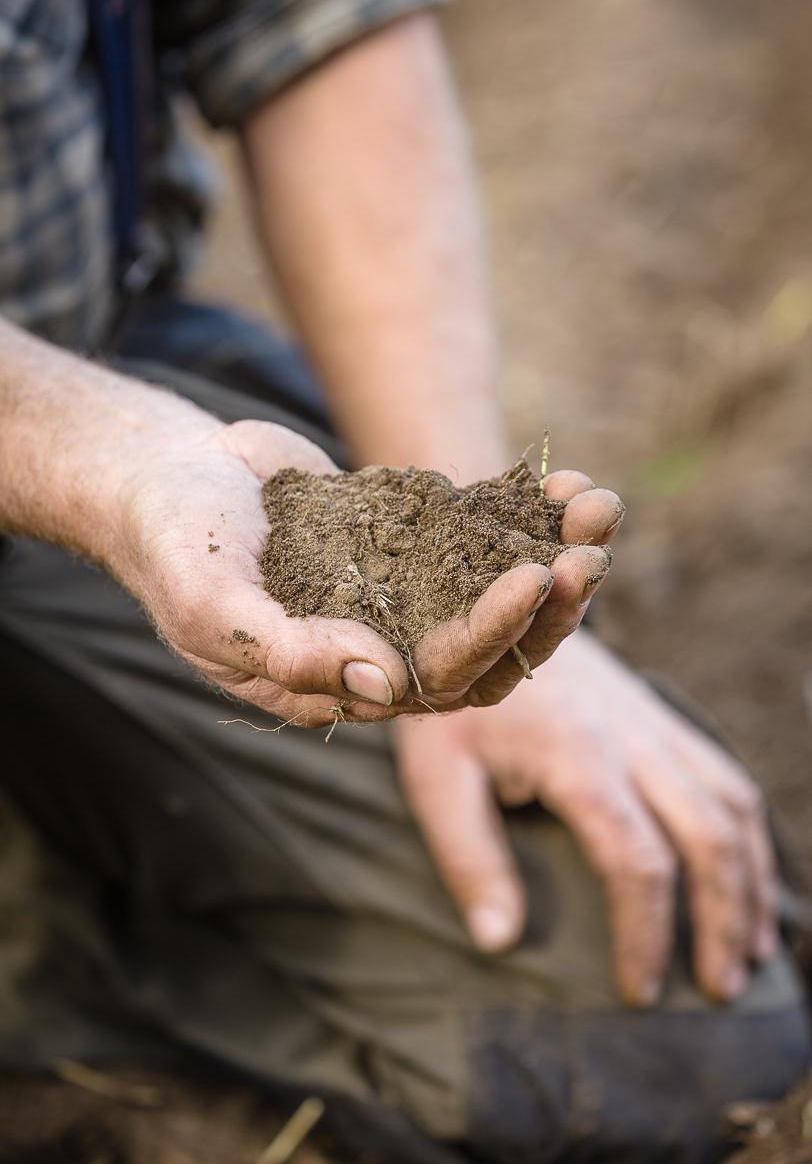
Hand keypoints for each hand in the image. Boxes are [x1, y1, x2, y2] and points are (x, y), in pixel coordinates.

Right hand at [117, 424, 621, 726]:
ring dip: (558, 554)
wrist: (169, 476)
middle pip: (497, 647)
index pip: (442, 678)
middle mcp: (393, 646)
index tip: (533, 577)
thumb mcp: (216, 608)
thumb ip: (290, 653)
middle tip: (592, 553)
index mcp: (350, 685)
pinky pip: (486, 534)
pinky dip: (526, 511)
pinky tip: (564, 480)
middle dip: (551, 605)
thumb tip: (383, 687)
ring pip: (504, 590)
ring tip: (601, 507)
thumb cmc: (175, 549)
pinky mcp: (418, 539)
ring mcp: (410, 591)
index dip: (492, 634)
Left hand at [396, 630, 777, 1003]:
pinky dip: (749, 839)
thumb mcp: (436, 776)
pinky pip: (728, 780)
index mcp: (578, 757)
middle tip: (718, 991)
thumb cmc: (454, 700)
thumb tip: (499, 942)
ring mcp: (657, 724)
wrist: (483, 607)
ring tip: (750, 956)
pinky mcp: (663, 719)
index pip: (637, 861)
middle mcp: (634, 739)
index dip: (646, 934)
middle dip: (722, 921)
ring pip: (734, 807)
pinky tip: (747, 887)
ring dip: (749, 885)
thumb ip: (468, 858)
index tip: (638, 992)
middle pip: (709, 838)